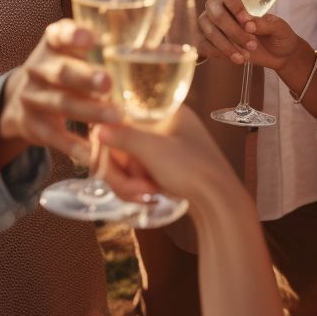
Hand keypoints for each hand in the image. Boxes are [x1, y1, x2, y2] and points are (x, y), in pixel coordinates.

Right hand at [0, 19, 120, 163]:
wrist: (22, 101)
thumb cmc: (64, 71)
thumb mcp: (72, 54)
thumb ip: (100, 50)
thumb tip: (154, 50)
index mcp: (52, 45)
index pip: (58, 34)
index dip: (72, 35)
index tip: (90, 39)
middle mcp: (37, 68)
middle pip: (61, 72)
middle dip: (85, 78)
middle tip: (109, 83)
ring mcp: (31, 97)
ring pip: (60, 103)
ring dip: (89, 111)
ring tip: (116, 118)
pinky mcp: (32, 125)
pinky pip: (53, 136)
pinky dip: (73, 146)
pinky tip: (92, 153)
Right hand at [94, 106, 240, 210]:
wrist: (219, 204)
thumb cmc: (192, 170)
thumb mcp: (153, 151)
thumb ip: (123, 136)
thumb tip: (97, 129)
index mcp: (166, 111)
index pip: (123, 117)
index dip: (112, 141)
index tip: (108, 159)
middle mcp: (164, 125)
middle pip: (121, 143)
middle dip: (123, 171)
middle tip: (139, 187)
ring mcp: (164, 148)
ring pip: (126, 162)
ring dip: (130, 183)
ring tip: (147, 194)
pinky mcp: (164, 168)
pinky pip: (136, 174)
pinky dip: (138, 188)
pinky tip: (152, 196)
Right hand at [197, 0, 299, 70]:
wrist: (279, 55)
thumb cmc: (278, 35)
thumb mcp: (278, 28)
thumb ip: (264, 23)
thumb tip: (248, 25)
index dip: (236, 9)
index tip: (248, 24)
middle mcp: (219, 9)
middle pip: (216, 15)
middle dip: (233, 32)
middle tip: (252, 44)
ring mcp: (210, 25)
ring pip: (209, 31)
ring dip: (227, 46)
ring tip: (245, 57)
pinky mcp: (207, 41)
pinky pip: (203, 44)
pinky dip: (217, 52)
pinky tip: (233, 58)